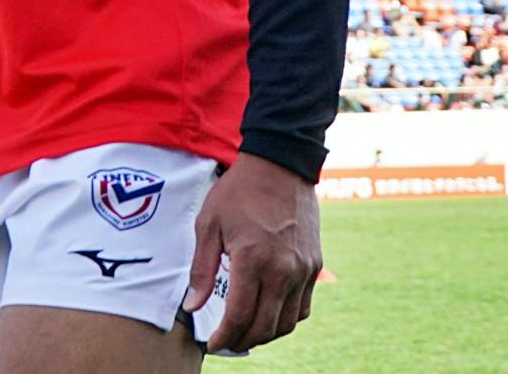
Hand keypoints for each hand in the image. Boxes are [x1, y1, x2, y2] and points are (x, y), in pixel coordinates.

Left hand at [182, 153, 319, 352]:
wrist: (280, 164)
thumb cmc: (239, 191)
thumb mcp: (209, 224)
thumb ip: (201, 270)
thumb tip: (193, 306)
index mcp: (253, 260)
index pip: (240, 317)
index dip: (224, 337)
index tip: (213, 343)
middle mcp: (282, 270)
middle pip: (265, 327)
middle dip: (242, 340)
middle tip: (226, 340)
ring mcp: (302, 269)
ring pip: (288, 322)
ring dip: (266, 335)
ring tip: (246, 332)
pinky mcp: (314, 264)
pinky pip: (303, 306)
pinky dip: (287, 319)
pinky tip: (269, 314)